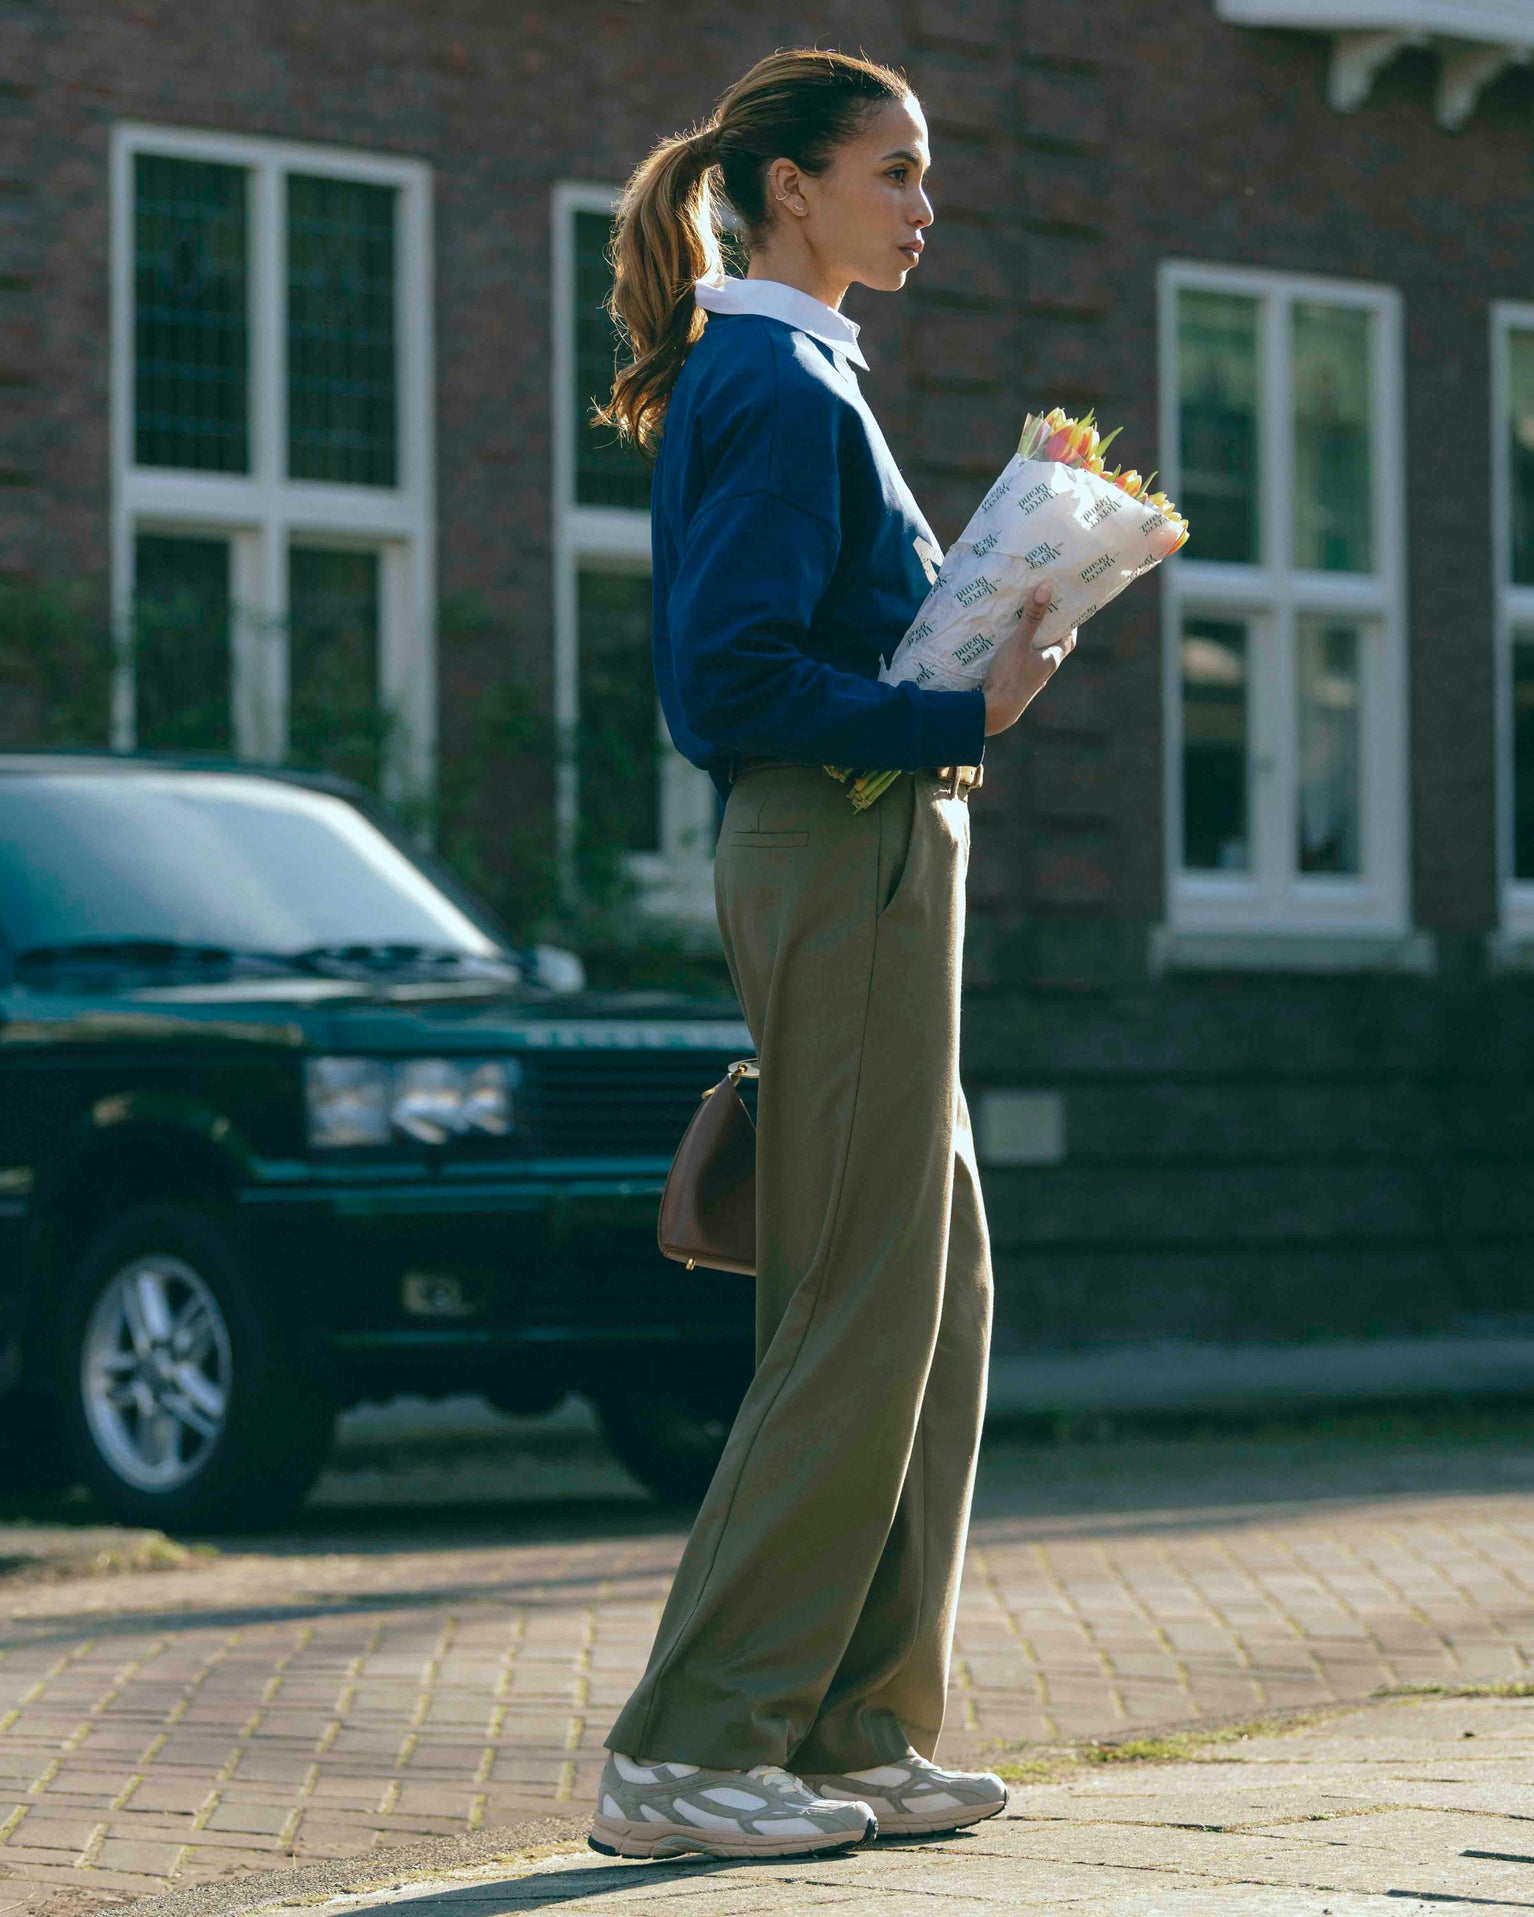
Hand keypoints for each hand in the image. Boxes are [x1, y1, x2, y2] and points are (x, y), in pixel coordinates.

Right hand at [982, 581, 1076, 736]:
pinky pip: (1022, 665)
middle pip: (1052, 646)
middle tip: (1042, 610)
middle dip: (1048, 629)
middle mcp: (1045, 671)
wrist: (994, 712)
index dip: (1070, 624)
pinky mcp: (1016, 686)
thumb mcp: (1019, 642)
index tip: (1067, 608)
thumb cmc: (1010, 676)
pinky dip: (1019, 654)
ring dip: (1032, 642)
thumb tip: (1047, 588)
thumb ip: (1032, 616)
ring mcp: (1031, 680)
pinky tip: (1006, 647)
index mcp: (1051, 659)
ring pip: (1035, 656)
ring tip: (1022, 624)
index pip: (1068, 640)